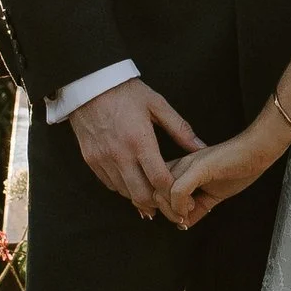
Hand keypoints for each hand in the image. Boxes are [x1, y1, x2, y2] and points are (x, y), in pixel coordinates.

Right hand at [69, 78, 205, 216]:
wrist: (89, 84)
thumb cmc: (126, 92)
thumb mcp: (157, 104)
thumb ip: (180, 129)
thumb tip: (201, 146)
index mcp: (139, 140)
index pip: (160, 180)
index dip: (174, 195)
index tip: (184, 201)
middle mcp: (119, 154)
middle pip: (141, 195)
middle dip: (159, 204)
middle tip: (171, 206)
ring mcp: (102, 159)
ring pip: (125, 193)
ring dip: (141, 198)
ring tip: (155, 196)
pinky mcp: (91, 160)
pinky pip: (110, 184)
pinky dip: (124, 188)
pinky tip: (135, 183)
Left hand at [165, 122, 280, 229]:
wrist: (257, 151)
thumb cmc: (239, 168)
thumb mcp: (213, 194)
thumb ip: (197, 208)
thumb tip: (184, 224)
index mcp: (180, 168)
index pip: (154, 189)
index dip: (160, 208)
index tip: (177, 218)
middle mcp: (179, 164)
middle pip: (152, 193)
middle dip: (166, 212)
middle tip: (184, 218)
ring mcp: (187, 164)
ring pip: (160, 194)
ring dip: (174, 210)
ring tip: (191, 210)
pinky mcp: (198, 166)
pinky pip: (178, 191)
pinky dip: (182, 206)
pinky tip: (194, 207)